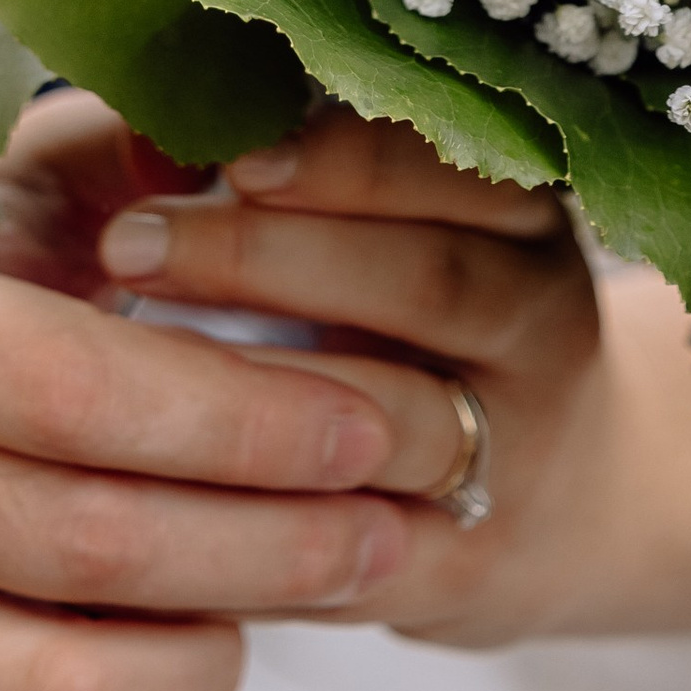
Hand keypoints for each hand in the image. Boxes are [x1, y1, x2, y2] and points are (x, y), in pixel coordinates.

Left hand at [90, 105, 606, 648]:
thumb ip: (297, 162)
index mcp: (523, 212)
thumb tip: (159, 125)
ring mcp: (515, 450)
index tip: (229, 155)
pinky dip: (263, 517)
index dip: (342, 157)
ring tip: (136, 363)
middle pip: (428, 280)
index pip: (452, 164)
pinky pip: (363, 548)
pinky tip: (164, 486)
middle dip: (269, 256)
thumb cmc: (419, 318)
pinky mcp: (468, 566)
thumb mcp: (408, 221)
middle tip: (129, 242)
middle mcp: (540, 321)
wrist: (561, 492)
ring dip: (261, 389)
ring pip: (397, 419)